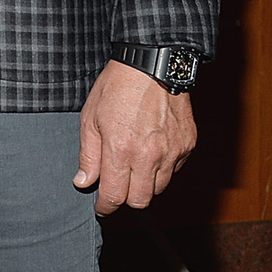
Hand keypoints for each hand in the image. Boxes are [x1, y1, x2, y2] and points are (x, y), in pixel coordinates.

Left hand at [75, 60, 195, 213]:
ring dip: (144, 185)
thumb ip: (88, 154)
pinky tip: (151, 152)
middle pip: (140, 200)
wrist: (152, 64)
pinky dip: (162, 169)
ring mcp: (172, 152)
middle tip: (116, 188)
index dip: (105, 206)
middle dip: (125, 199)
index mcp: (121, 150)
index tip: (101, 207)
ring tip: (132, 167)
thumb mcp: (90, 117)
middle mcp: (149, 156)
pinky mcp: (187, 145)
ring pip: (159, 188)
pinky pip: (174, 170)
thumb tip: (83, 181)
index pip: (114, 196)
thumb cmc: (117, 87)